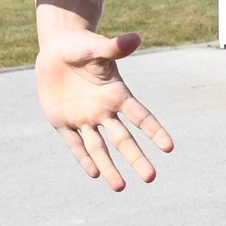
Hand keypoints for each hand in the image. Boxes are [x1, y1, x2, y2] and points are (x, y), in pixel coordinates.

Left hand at [36, 27, 172, 189]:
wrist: (57, 49)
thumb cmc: (82, 45)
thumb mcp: (96, 46)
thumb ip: (114, 47)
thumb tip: (135, 38)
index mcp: (116, 94)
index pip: (140, 116)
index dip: (154, 131)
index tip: (169, 147)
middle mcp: (103, 111)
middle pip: (123, 139)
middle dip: (136, 158)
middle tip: (150, 178)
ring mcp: (83, 118)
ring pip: (99, 148)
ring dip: (109, 167)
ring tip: (119, 187)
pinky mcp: (62, 121)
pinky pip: (74, 143)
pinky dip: (82, 158)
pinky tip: (93, 173)